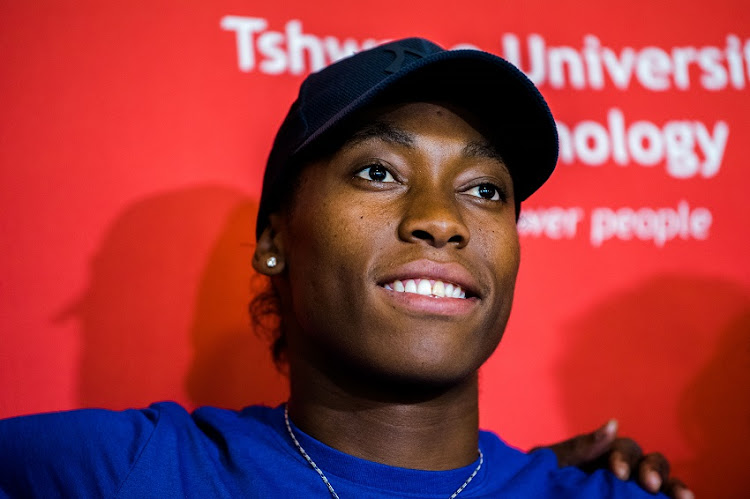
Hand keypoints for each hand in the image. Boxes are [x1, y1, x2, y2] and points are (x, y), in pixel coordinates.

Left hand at [531, 420, 693, 498]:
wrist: (532, 492)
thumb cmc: (540, 478)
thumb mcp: (553, 462)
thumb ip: (580, 446)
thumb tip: (614, 423)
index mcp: (602, 454)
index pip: (624, 448)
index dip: (624, 457)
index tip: (618, 473)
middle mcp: (623, 471)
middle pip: (651, 461)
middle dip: (654, 470)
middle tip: (649, 485)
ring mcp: (630, 489)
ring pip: (664, 482)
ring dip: (674, 485)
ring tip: (683, 498)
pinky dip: (676, 498)